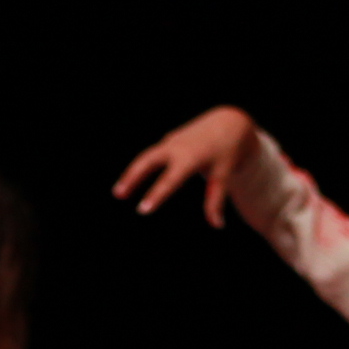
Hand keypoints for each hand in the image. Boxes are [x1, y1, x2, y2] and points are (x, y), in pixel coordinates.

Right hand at [114, 106, 256, 227]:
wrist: (230, 122)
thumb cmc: (227, 152)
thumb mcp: (223, 175)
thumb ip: (216, 201)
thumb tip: (217, 226)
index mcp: (190, 157)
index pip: (170, 180)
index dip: (156, 196)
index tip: (142, 210)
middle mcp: (176, 147)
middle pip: (147, 161)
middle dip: (132, 177)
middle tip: (118, 194)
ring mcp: (170, 142)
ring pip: (145, 157)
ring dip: (130, 173)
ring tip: (119, 193)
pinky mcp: (168, 141)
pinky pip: (152, 156)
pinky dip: (140, 168)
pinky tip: (131, 181)